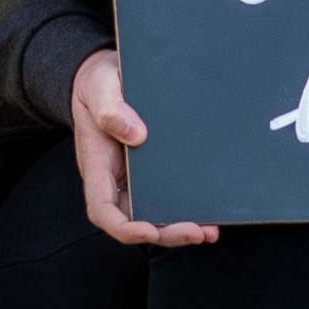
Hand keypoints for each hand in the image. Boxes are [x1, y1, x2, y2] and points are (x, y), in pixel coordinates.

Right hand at [71, 48, 220, 247]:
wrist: (109, 75)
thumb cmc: (99, 85)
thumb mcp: (99, 88)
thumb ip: (110, 110)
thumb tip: (137, 135)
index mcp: (97, 166)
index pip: (102, 209)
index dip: (124, 228)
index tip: (149, 232)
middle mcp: (116, 179)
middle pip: (135, 220)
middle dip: (165, 233)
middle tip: (197, 231)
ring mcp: (135, 178)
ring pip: (154, 214)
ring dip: (180, 227)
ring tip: (210, 231)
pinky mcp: (155, 170)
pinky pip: (169, 195)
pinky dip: (189, 207)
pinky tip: (211, 211)